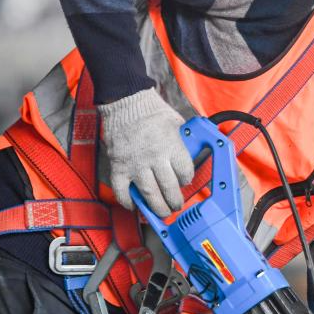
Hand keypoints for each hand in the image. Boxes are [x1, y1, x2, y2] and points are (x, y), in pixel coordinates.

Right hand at [99, 88, 193, 213]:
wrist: (125, 101)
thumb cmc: (152, 111)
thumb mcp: (177, 123)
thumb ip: (184, 141)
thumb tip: (195, 151)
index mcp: (172, 147)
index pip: (185, 174)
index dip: (187, 180)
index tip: (184, 182)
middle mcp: (155, 158)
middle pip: (169, 189)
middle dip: (175, 202)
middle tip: (176, 206)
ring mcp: (135, 164)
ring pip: (149, 194)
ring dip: (156, 207)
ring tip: (161, 212)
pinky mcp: (118, 167)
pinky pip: (122, 191)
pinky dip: (128, 202)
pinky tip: (134, 205)